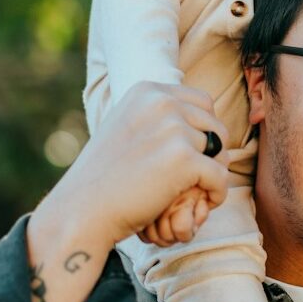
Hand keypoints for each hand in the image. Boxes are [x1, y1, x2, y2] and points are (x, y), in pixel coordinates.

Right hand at [25, 82, 229, 301]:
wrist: (82, 210)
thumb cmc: (105, 176)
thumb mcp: (128, 128)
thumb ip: (159, 117)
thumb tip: (202, 112)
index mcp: (148, 91)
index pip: (202, 102)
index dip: (205, 130)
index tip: (194, 154)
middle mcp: (162, 103)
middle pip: (215, 125)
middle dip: (213, 152)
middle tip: (199, 177)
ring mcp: (174, 129)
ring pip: (220, 151)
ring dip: (213, 174)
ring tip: (195, 191)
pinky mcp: (184, 159)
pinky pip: (220, 176)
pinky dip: (216, 193)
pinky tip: (203, 204)